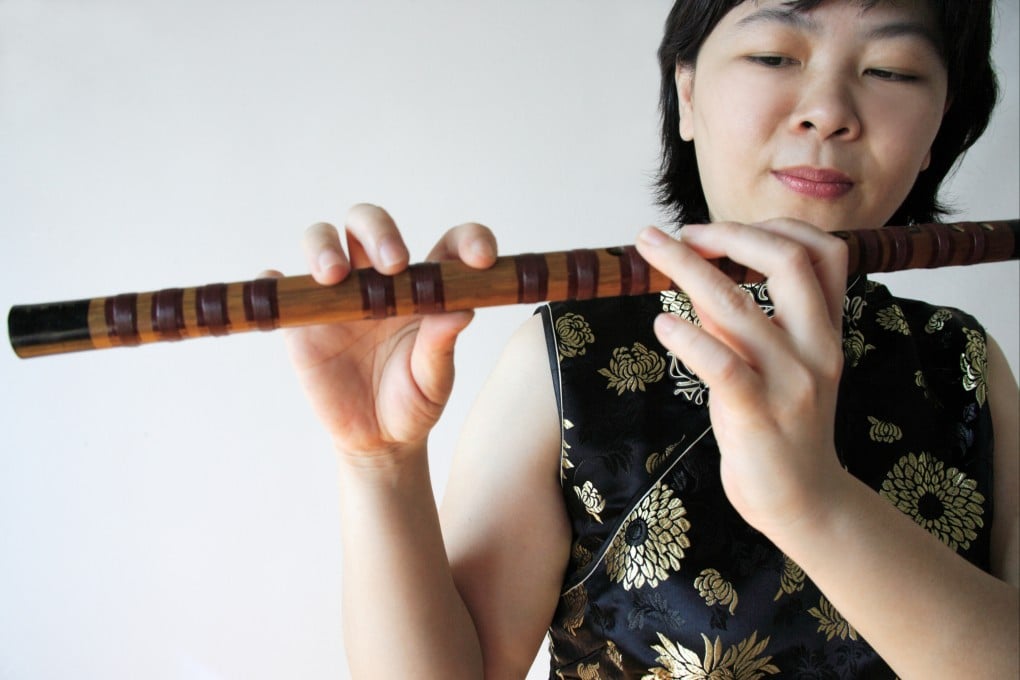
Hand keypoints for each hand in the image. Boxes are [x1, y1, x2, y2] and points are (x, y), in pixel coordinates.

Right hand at [264, 203, 497, 461]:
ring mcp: (338, 294)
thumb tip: (461, 309)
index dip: (468, 240)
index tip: (482, 259)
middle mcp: (379, 279)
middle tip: (393, 264)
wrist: (377, 438)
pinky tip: (277, 285)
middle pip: (368, 224)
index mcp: (423, 286)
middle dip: (379, 231)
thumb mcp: (434, 380)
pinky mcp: (302, 320)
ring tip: (334, 277)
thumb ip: (442, 345)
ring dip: (324, 247)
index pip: (447, 244)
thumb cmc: (414, 402)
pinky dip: (272, 282)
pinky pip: (278, 288)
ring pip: (321, 241)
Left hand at [635, 219, 849, 534]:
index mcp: (826, 331)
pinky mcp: (760, 416)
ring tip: (650, 250)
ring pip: (739, 307)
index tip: (716, 229)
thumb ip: (742, 320)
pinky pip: (722, 365)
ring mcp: (792, 382)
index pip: (823, 252)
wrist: (805, 503)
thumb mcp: (769, 364)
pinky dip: (688, 337)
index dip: (769, 227)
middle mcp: (817, 348)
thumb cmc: (778, 427)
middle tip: (676, 232)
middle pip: (787, 262)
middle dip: (726, 233)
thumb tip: (695, 273)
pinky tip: (662, 324)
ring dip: (687, 269)